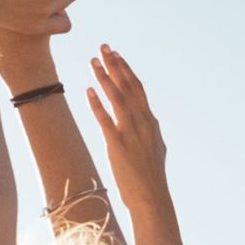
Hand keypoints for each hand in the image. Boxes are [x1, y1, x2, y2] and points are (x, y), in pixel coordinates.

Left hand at [87, 46, 170, 205]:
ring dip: (104, 78)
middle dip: (115, 65)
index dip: (126, 70)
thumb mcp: (156, 147)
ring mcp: (131, 132)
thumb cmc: (151, 176)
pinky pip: (106, 120)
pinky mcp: (118, 145)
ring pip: (117, 98)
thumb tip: (150, 119)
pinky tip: (88, 90)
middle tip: (104, 47)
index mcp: (151, 121)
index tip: (116, 55)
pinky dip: (97, 103)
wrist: (152, 197)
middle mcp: (143, 122)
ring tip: (93, 61)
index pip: (137, 89)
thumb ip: (151, 130)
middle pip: (128, 86)